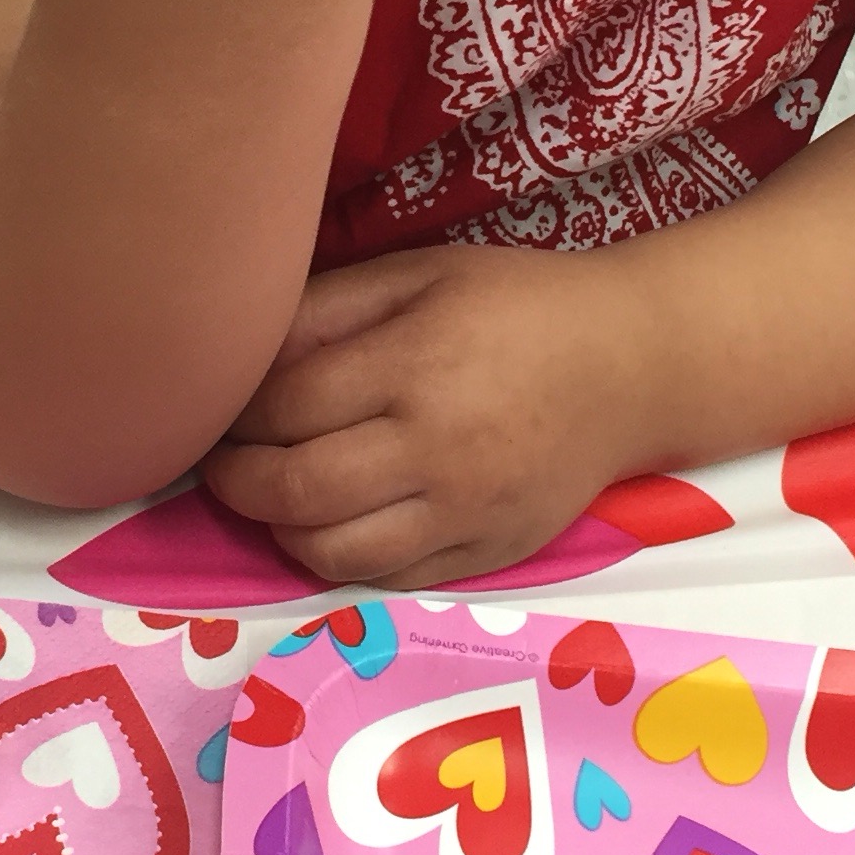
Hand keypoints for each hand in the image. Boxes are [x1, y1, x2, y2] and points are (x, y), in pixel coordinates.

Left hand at [202, 246, 642, 587]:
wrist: (632, 367)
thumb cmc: (517, 306)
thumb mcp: (420, 275)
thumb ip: (325, 310)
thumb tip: (239, 357)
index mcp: (415, 364)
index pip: (283, 408)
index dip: (235, 413)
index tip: (222, 406)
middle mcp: (437, 448)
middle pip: (294, 490)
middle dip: (236, 480)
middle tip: (227, 460)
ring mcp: (466, 511)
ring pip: (331, 552)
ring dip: (281, 529)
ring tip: (278, 495)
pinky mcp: (490, 553)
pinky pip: (388, 580)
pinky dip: (341, 560)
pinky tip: (336, 523)